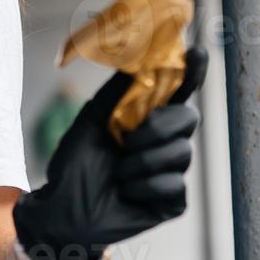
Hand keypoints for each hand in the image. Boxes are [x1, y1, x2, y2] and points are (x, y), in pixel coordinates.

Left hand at [13, 47, 207, 259]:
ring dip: (140, 163)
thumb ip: (117, 92)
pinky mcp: (173, 200)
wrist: (63, 208)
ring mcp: (172, 170)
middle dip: (157, 127)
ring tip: (117, 173)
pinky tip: (127, 193)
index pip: (178, 89)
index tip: (196, 52)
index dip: (192, 70)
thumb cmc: (76, 162)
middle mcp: (165, 140)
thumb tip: (141, 59)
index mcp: (147, 116)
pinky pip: (173, 185)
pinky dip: (144, 187)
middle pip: (189, 118)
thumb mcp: (91, 120)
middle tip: (127, 141)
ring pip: (180, 153)